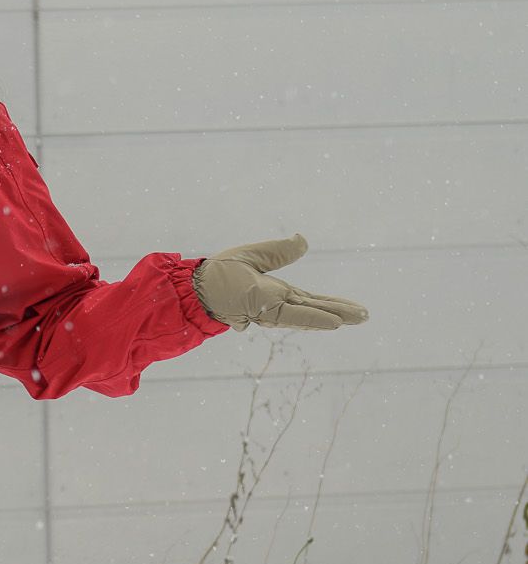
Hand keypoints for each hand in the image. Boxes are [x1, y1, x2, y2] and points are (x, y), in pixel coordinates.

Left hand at [192, 235, 368, 331]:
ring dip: (334, 316)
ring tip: (357, 318)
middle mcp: (277, 304)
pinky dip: (313, 319)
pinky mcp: (265, 308)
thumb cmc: (219, 274)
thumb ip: (279, 252)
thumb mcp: (255, 256)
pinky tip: (333, 322)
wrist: (197, 285)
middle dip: (340, 312)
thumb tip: (303, 240)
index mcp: (276, 293)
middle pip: (314, 309)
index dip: (331, 304)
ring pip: (309, 314)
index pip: (309, 300)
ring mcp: (272, 308)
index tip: (353, 309)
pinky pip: (293, 315)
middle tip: (365, 316)